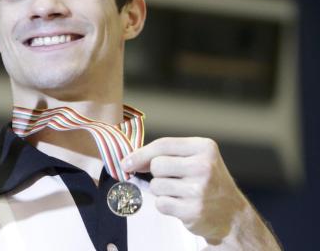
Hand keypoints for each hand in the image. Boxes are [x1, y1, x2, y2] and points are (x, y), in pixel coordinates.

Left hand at [122, 137, 249, 244]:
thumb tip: (129, 160)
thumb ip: (167, 154)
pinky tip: (182, 205)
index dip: (140, 153)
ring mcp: (198, 190)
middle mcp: (203, 167)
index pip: (163, 145)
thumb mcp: (196, 158)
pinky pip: (161, 204)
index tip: (126, 162)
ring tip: (180, 193)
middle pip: (156, 165)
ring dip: (162, 191)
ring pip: (156, 186)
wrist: (232, 213)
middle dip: (157, 174)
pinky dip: (166, 205)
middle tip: (173, 180)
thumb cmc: (208, 182)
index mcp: (204, 148)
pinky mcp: (192, 211)